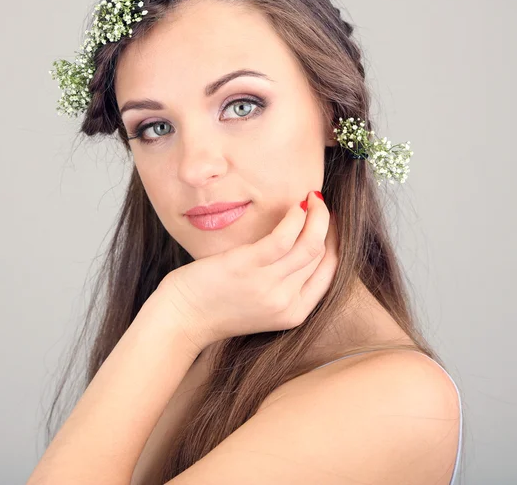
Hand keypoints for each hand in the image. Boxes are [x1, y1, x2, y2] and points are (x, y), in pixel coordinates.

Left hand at [158, 191, 339, 354]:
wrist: (182, 319)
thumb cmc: (217, 306)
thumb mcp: (261, 304)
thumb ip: (283, 284)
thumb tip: (299, 245)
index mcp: (294, 313)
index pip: (329, 271)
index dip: (334, 241)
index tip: (329, 221)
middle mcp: (286, 302)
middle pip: (320, 254)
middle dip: (326, 223)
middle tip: (320, 202)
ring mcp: (269, 286)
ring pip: (310, 244)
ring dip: (317, 214)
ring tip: (312, 197)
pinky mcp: (248, 267)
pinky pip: (284, 237)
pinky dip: (295, 217)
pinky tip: (295, 206)